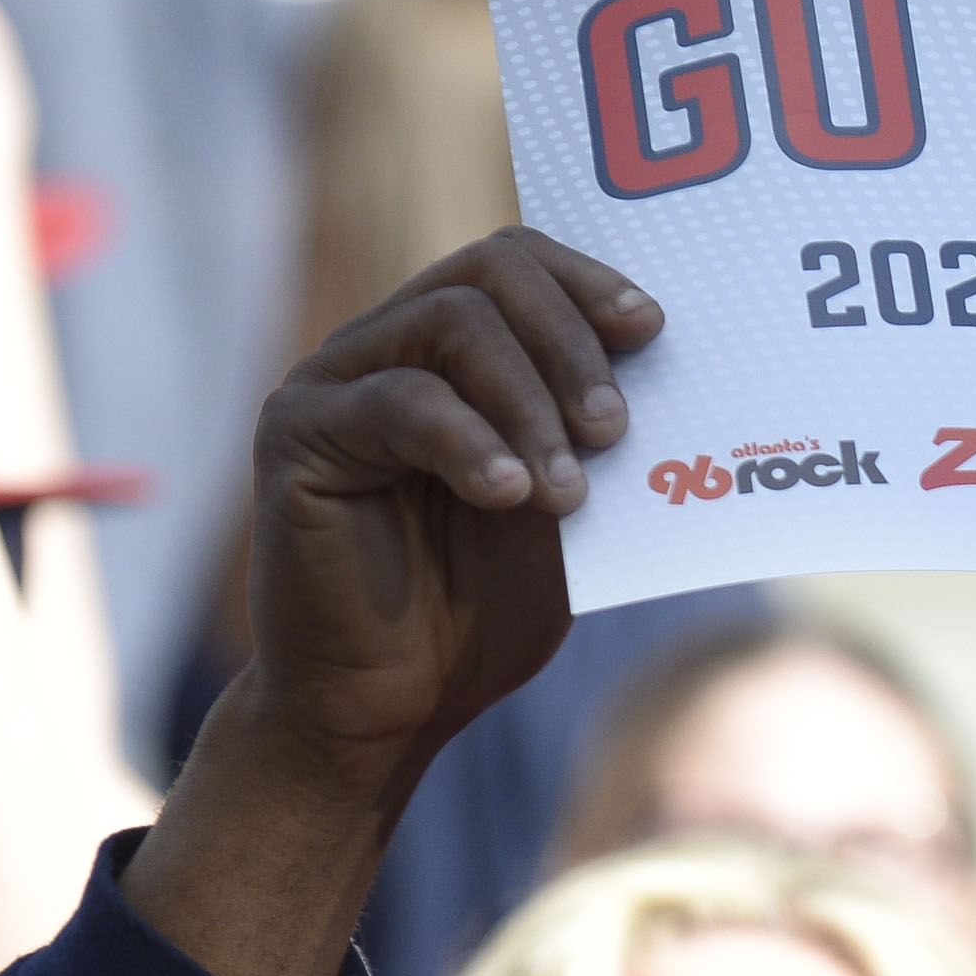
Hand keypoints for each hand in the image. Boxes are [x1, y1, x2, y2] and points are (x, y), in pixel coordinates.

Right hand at [233, 228, 656, 785]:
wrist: (384, 711)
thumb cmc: (475, 615)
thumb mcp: (562, 513)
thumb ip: (593, 440)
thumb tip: (679, 374)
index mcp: (450, 354)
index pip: (517, 264)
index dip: (588, 283)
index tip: (652, 330)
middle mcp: (386, 348)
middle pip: (488, 275)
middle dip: (570, 343)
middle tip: (613, 429)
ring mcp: (335, 383)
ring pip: (451, 323)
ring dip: (529, 399)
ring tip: (565, 489)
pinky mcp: (296, 433)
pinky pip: (398, 402)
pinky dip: (469, 442)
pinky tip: (508, 495)